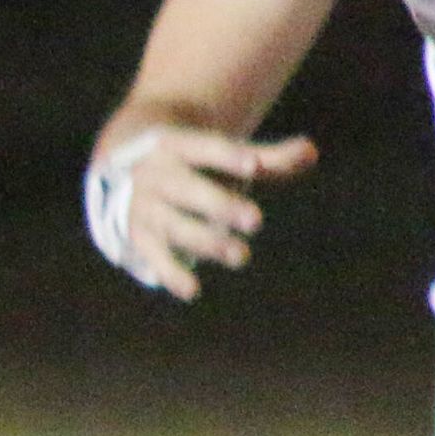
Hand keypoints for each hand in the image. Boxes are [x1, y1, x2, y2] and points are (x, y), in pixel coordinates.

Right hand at [85, 124, 316, 299]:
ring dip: (207, 241)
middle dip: (219, 205)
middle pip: (186, 190)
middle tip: (256, 220)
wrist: (124, 167)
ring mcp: (143, 207)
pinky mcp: (139, 237)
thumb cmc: (192, 163)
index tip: (255, 166)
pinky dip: (171, 273)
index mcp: (175, 145)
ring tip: (242, 256)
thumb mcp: (221, 154)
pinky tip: (192, 290)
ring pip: (174, 225)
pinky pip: (154, 256)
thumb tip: (311, 152)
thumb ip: (267, 158)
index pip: (204, 149)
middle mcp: (154, 175)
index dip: (229, 157)